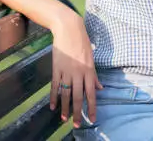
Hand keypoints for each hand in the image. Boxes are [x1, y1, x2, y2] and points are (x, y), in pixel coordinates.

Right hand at [50, 14, 102, 128]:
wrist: (69, 29)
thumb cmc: (82, 42)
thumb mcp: (91, 58)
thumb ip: (94, 75)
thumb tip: (100, 88)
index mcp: (89, 70)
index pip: (91, 93)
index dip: (91, 107)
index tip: (92, 119)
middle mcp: (78, 73)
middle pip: (77, 97)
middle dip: (77, 112)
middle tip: (77, 124)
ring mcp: (66, 71)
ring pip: (65, 94)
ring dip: (64, 108)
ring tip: (64, 119)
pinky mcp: (56, 68)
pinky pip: (55, 85)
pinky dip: (53, 96)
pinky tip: (52, 106)